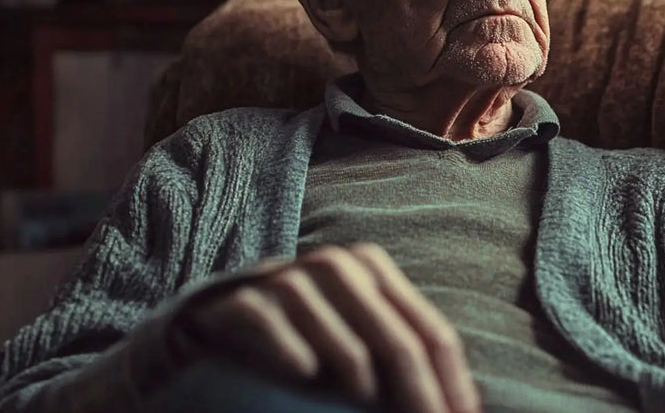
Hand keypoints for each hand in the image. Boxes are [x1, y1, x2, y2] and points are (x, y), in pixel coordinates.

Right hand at [168, 243, 480, 412]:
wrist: (204, 327)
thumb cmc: (296, 342)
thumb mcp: (354, 347)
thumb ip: (399, 361)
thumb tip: (459, 408)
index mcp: (371, 269)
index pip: (431, 334)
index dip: (452, 387)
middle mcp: (335, 266)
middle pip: (399, 345)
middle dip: (419, 400)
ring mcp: (286, 281)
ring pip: (347, 348)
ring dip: (360, 385)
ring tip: (362, 402)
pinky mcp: (240, 302)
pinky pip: (283, 339)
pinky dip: (296, 361)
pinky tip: (302, 375)